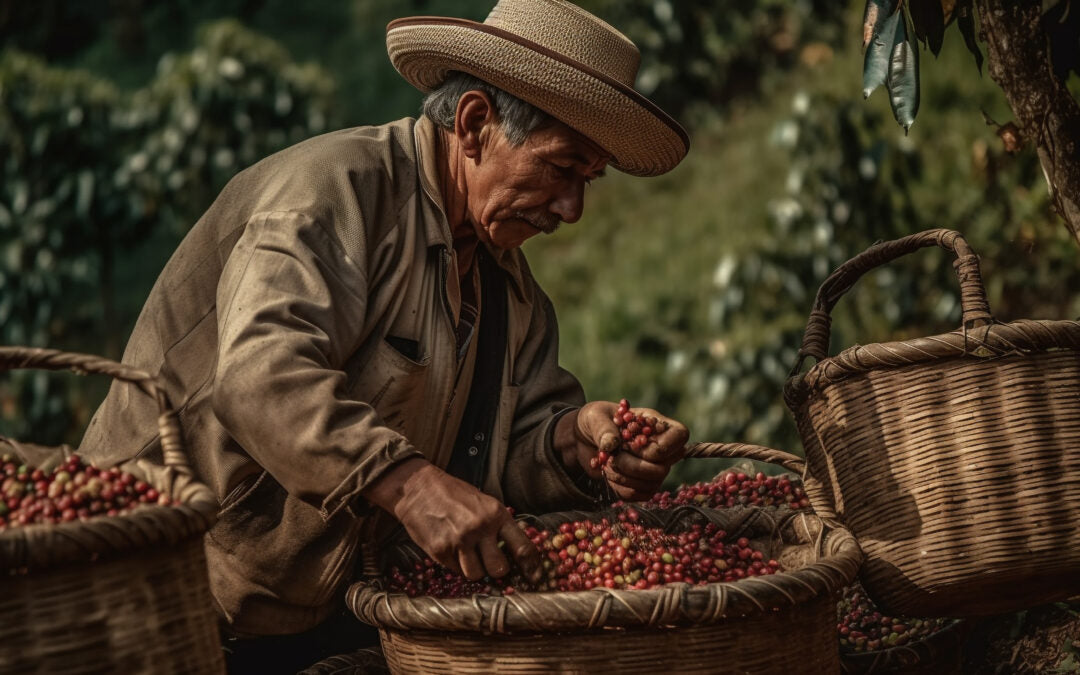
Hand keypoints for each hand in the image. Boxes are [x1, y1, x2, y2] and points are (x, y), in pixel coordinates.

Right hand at [361, 458, 541, 582]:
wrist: (417, 489)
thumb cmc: (453, 495)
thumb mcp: (483, 503)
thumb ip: (498, 526)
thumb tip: (514, 552)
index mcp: (496, 514)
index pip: (522, 547)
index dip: (531, 567)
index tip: (534, 577)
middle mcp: (480, 528)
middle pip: (499, 569)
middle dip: (496, 570)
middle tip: (489, 562)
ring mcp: (459, 540)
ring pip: (476, 574)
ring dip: (473, 569)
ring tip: (466, 553)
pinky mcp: (440, 550)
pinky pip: (455, 571)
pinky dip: (455, 565)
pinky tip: (450, 548)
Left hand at [557, 401, 688, 500]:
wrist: (583, 439)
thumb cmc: (594, 421)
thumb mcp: (594, 416)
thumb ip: (603, 428)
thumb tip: (612, 445)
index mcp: (656, 424)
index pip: (680, 436)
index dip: (661, 447)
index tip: (633, 445)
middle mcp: (661, 448)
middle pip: (663, 467)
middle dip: (633, 466)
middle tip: (614, 456)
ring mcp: (654, 468)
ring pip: (651, 484)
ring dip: (624, 476)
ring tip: (607, 463)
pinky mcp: (641, 485)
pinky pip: (638, 495)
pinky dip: (619, 487)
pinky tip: (609, 473)